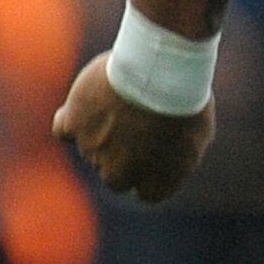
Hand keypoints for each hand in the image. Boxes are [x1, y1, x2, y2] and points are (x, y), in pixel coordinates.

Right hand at [53, 53, 216, 203]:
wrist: (160, 70)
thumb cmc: (187, 97)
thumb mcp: (199, 133)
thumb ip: (181, 156)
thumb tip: (170, 160)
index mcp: (157, 183)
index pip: (147, 193)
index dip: (150, 173)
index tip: (154, 154)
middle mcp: (121, 173)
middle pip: (115, 176)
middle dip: (123, 156)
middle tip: (135, 125)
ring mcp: (94, 150)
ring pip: (91, 149)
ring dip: (103, 129)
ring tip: (122, 98)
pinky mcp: (73, 123)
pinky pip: (63, 128)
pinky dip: (72, 118)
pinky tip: (85, 105)